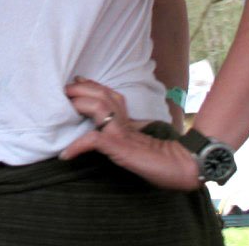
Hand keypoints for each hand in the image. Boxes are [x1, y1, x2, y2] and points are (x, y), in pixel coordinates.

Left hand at [59, 77, 200, 190]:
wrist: (184, 168)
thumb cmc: (163, 160)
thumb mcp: (139, 143)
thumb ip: (125, 134)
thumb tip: (105, 134)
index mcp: (130, 120)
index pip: (110, 95)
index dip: (93, 86)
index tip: (78, 81)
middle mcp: (126, 122)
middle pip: (104, 95)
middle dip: (83, 89)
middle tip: (66, 88)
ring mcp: (124, 133)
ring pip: (100, 108)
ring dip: (80, 104)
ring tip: (64, 106)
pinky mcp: (121, 147)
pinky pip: (95, 140)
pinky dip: (78, 146)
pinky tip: (66, 154)